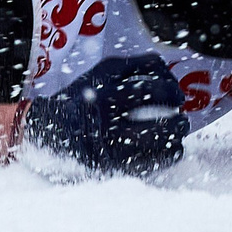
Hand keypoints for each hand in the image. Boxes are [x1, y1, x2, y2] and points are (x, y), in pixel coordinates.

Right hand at [25, 53, 186, 174]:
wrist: (49, 128)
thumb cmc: (84, 94)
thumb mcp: (104, 71)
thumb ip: (136, 65)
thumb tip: (168, 69)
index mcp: (104, 93)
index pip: (147, 90)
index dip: (170, 91)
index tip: (177, 96)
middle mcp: (105, 119)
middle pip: (154, 120)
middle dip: (177, 118)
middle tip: (182, 116)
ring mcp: (106, 145)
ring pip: (153, 146)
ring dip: (174, 138)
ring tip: (179, 134)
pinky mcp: (108, 165)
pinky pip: (146, 165)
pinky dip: (164, 158)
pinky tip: (171, 150)